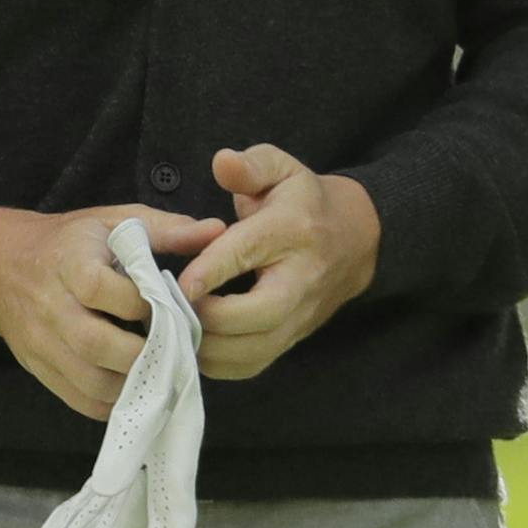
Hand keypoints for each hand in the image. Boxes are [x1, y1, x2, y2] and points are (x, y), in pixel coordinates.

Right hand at [0, 201, 224, 419]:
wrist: (4, 267)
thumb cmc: (73, 241)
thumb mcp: (115, 221)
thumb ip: (167, 229)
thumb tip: (218, 231)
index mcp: (70, 264)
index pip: (102, 291)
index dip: (141, 304)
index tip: (171, 308)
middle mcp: (51, 307)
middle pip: (94, 342)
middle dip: (142, 353)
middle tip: (177, 353)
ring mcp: (42, 344)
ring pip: (87, 379)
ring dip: (132, 385)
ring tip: (163, 375)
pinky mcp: (40, 369)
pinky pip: (77, 399)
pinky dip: (112, 403)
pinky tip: (138, 391)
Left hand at [176, 146, 380, 378]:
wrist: (355, 239)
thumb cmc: (303, 202)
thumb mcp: (282, 169)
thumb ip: (251, 165)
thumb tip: (222, 161)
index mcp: (293, 229)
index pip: (250, 251)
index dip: (210, 270)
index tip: (177, 282)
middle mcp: (302, 277)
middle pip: (260, 312)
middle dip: (211, 317)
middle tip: (172, 308)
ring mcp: (301, 314)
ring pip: (256, 349)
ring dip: (209, 347)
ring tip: (175, 329)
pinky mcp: (294, 338)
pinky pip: (253, 365)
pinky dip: (218, 364)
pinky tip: (194, 344)